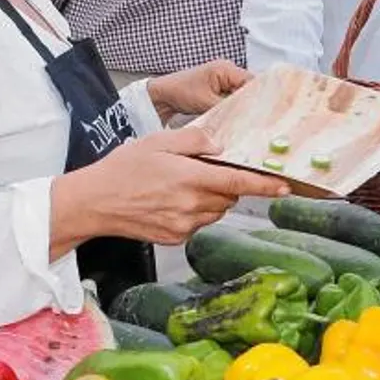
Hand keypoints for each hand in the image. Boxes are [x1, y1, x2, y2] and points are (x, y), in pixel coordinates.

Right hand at [54, 127, 289, 247]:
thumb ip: (195, 141)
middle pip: (229, 197)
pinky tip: (170, 202)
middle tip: (202, 171)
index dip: (265, 185)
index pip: (238, 182)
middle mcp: (191, 205)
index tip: (285, 186)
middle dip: (226, 184)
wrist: (94, 202)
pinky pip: (199, 223)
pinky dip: (194, 212)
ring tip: (180, 186)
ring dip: (211, 199)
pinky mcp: (176, 238)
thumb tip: (220, 147)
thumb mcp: (158, 141)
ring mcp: (184, 226)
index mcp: (190, 178)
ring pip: (216, 211)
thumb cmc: (122, 169)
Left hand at [147, 61, 250, 121]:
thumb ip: (228, 108)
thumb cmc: (179, 92)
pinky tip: (237, 120)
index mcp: (226, 68)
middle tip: (259, 120)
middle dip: (253, 103)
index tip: (266, 111)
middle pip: (249, 88)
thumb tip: (245, 117)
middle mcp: (227, 72)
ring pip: (242, 95)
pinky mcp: (219, 91)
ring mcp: (223, 81)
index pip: (252, 81)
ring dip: (243, 107)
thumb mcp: (206, 102)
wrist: (162, 95)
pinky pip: (233, 99)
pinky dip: (235, 109)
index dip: (260, 96)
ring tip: (249, 122)